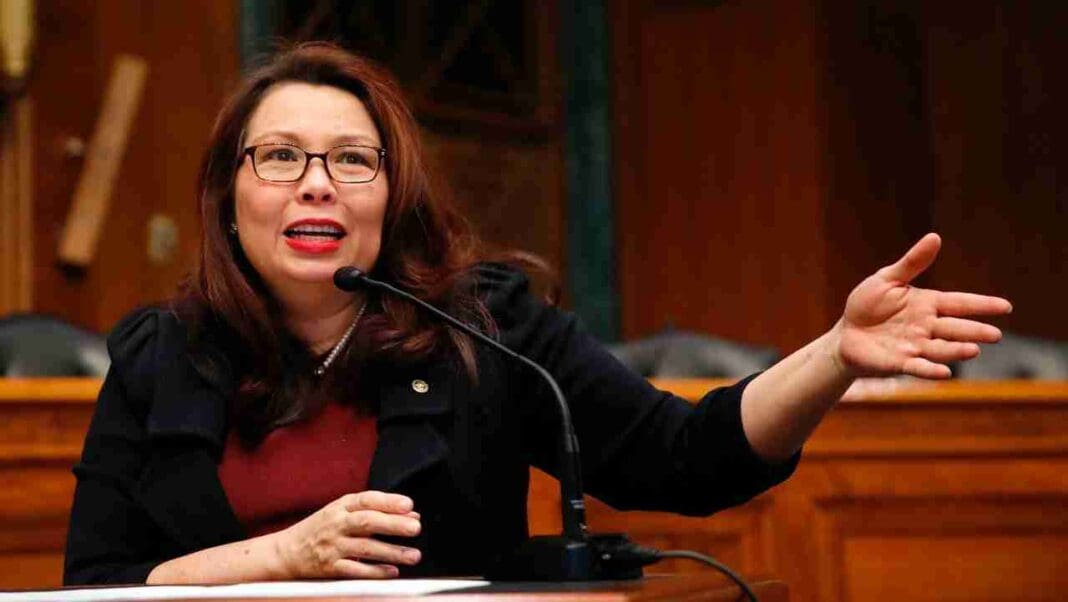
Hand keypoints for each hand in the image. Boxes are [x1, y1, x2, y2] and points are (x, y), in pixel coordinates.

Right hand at [274, 491, 421, 578]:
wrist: (286, 551)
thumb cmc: (322, 528)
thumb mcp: (343, 512)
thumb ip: (376, 511)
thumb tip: (411, 513)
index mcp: (341, 506)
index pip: (367, 500)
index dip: (388, 502)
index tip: (409, 505)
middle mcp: (336, 524)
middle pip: (367, 522)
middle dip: (393, 525)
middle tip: (416, 527)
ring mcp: (332, 546)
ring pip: (365, 548)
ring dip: (391, 552)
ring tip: (413, 555)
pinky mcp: (329, 568)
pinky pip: (355, 570)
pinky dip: (375, 572)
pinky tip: (392, 572)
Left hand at [835, 233, 1011, 379]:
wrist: (845, 333)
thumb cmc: (867, 305)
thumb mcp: (887, 279)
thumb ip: (912, 263)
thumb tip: (935, 237)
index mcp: (927, 304)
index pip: (959, 303)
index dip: (982, 305)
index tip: (1005, 306)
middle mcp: (926, 327)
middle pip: (955, 328)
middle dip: (975, 331)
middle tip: (995, 335)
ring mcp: (915, 346)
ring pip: (941, 349)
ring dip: (956, 350)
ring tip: (973, 350)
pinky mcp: (899, 362)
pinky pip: (918, 367)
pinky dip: (930, 370)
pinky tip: (944, 372)